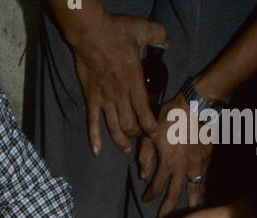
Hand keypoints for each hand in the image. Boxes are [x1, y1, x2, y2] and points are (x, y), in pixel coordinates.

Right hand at [69, 13, 168, 154]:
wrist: (90, 33)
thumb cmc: (116, 31)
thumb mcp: (142, 29)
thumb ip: (158, 35)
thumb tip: (166, 42)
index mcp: (134, 82)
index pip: (144, 113)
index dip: (150, 127)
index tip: (154, 133)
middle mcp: (120, 95)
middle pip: (130, 125)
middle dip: (136, 134)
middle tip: (140, 136)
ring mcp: (104, 99)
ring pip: (114, 128)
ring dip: (120, 141)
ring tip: (125, 149)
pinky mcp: (91, 98)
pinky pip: (92, 122)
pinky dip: (94, 137)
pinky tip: (96, 150)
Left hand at [138, 92, 211, 216]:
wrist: (196, 106)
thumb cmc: (170, 117)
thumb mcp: (150, 134)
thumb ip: (145, 156)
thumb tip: (143, 176)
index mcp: (168, 163)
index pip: (156, 187)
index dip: (150, 195)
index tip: (145, 200)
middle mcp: (183, 168)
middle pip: (174, 194)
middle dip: (167, 207)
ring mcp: (197, 164)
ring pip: (194, 187)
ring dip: (191, 201)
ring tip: (191, 211)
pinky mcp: (207, 157)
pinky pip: (205, 175)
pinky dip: (203, 184)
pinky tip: (202, 190)